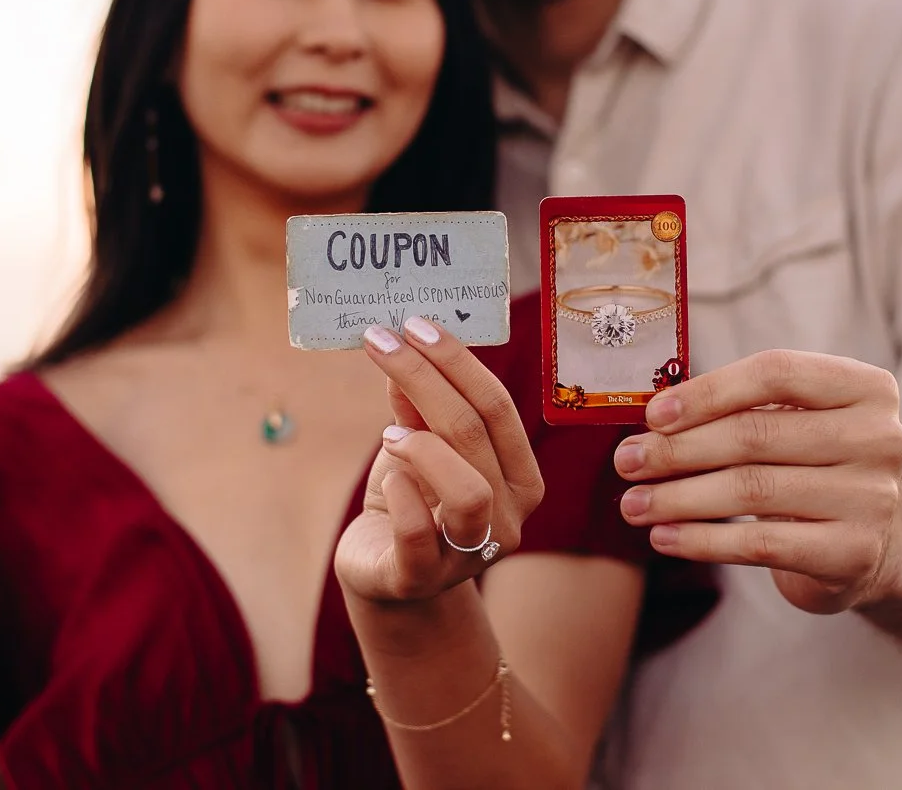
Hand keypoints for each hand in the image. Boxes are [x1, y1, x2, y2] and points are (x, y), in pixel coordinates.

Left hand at [334, 316, 545, 604]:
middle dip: (425, 377)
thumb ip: (416, 407)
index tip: (415, 324)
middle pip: (475, 432)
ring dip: (423, 447)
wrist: (384, 574)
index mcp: (520, 478)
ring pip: (468, 489)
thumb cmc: (410, 501)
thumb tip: (404, 352)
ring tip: (389, 434)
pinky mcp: (422, 577)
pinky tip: (387, 483)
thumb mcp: (416, 447)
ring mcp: (471, 553)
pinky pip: (418, 531)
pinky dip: (400, 494)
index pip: (497, 406)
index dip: (456, 361)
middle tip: (381, 342)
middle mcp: (509, 517)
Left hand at [614, 350, 901, 613]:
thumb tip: (652, 420)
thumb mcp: (794, 423)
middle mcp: (879, 438)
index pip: (776, 372)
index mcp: (866, 387)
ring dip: (679, 498)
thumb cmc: (813, 467)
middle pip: (755, 434)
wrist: (875, 543)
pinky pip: (760, 545)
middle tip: (627, 461)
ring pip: (752, 490)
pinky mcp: (854, 553)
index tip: (654, 415)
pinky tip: (665, 538)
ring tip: (634, 504)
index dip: (708, 391)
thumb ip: (741, 409)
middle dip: (678, 449)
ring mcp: (872, 498)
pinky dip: (702, 540)